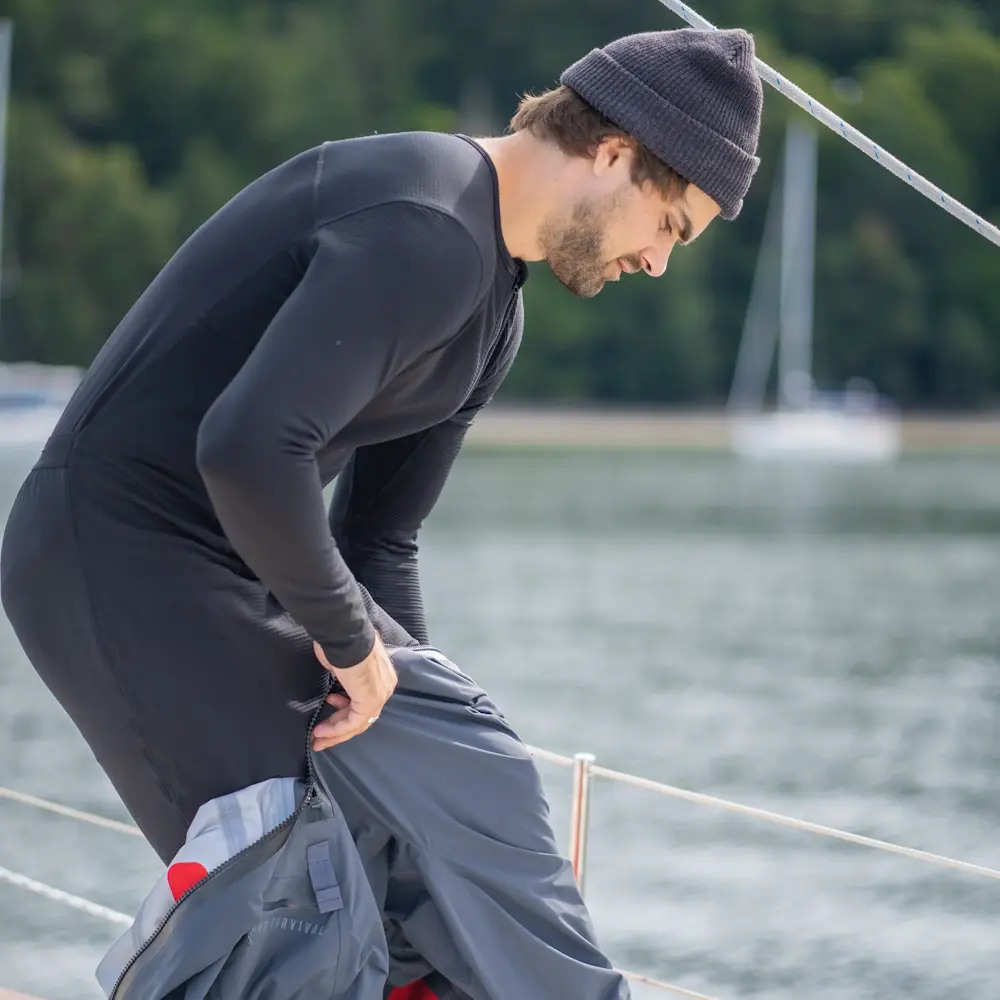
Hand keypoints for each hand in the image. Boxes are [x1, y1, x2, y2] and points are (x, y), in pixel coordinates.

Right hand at [311, 635, 396, 751]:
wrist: (344, 634)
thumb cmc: (341, 643)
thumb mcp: (344, 664)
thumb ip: (346, 679)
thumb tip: (338, 686)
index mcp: (382, 676)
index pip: (366, 703)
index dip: (344, 713)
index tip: (326, 715)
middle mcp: (385, 687)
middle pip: (363, 716)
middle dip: (339, 728)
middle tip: (320, 737)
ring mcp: (380, 694)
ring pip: (359, 722)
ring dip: (336, 732)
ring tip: (318, 738)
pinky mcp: (370, 700)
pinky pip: (354, 722)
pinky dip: (336, 729)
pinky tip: (321, 730)